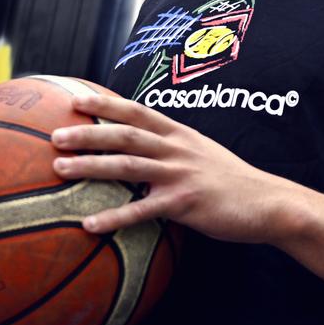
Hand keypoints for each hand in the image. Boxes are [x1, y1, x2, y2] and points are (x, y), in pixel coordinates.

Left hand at [50, 91, 302, 242]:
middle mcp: (177, 149)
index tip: (75, 99)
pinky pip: (141, 210)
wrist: (268, 202)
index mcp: (180, 134)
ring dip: (90, 166)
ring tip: (58, 170)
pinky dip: (113, 217)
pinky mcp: (184, 203)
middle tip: (55, 135)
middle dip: (87, 133)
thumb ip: (174, 151)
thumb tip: (144, 153)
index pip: (137, 111)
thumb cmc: (232, 183)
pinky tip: (89, 224)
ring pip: (127, 165)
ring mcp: (180, 174)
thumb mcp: (203, 154)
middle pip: (125, 134)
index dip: (105, 104)